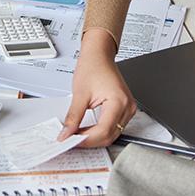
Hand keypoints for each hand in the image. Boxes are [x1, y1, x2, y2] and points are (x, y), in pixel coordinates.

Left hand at [59, 28, 136, 147]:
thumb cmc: (93, 66)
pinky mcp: (124, 110)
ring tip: (77, 135)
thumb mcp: (79, 93)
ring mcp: (128, 109)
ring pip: (112, 134)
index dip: (86, 139)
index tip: (71, 140)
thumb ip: (73, 116)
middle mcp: (127, 108)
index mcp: (119, 102)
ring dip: (94, 138)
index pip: (103, 131)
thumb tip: (67, 133)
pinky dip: (99, 131)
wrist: (99, 55)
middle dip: (89, 140)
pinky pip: (113, 127)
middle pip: (109, 136)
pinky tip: (87, 130)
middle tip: (71, 140)